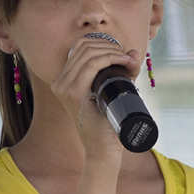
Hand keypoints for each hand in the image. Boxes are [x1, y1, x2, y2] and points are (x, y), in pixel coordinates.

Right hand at [52, 33, 139, 157]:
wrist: (103, 150)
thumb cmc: (108, 124)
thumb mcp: (113, 91)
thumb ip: (121, 72)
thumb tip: (133, 52)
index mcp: (64, 80)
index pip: (81, 47)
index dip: (103, 43)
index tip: (123, 53)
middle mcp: (59, 82)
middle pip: (84, 46)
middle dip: (110, 46)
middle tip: (129, 58)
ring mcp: (63, 87)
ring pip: (89, 52)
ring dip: (113, 51)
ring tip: (129, 61)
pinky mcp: (73, 93)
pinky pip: (92, 64)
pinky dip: (111, 58)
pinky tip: (124, 62)